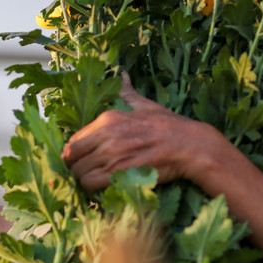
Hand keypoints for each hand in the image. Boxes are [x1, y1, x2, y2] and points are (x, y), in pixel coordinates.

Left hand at [61, 73, 225, 191]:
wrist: (191, 146)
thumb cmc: (169, 126)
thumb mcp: (144, 105)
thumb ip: (127, 93)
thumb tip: (122, 75)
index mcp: (107, 119)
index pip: (72, 141)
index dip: (73, 154)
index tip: (80, 160)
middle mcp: (106, 136)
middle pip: (71, 158)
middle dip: (75, 167)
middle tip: (85, 172)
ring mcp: (112, 155)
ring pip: (78, 173)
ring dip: (83, 179)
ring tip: (94, 179)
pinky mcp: (119, 173)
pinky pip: (90, 183)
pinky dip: (92, 188)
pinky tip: (101, 186)